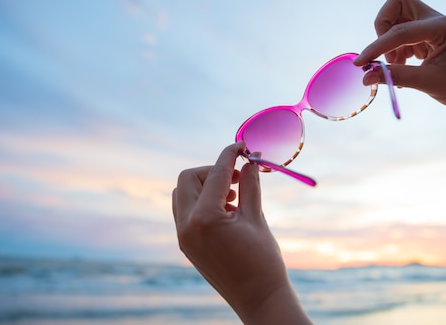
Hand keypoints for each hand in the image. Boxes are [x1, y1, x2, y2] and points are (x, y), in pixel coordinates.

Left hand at [172, 142, 310, 323]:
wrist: (258, 299)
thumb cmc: (262, 260)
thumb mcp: (256, 217)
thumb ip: (249, 185)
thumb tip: (250, 161)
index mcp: (205, 218)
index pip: (214, 173)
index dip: (230, 155)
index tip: (243, 146)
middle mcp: (186, 225)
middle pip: (188, 178)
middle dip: (211, 170)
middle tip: (237, 176)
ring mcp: (183, 236)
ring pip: (182, 194)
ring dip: (205, 185)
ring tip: (233, 195)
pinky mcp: (186, 244)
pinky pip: (185, 211)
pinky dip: (201, 201)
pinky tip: (226, 209)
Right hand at [353, 0, 445, 113]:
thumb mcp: (427, 82)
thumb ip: (395, 76)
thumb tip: (365, 77)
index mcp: (443, 26)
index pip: (401, 30)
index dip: (377, 46)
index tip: (360, 63)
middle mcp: (436, 19)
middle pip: (397, 3)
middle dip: (383, 25)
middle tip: (384, 52)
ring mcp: (430, 24)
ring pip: (396, 16)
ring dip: (388, 39)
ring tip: (396, 64)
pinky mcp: (424, 33)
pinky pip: (399, 32)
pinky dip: (394, 48)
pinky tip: (401, 66)